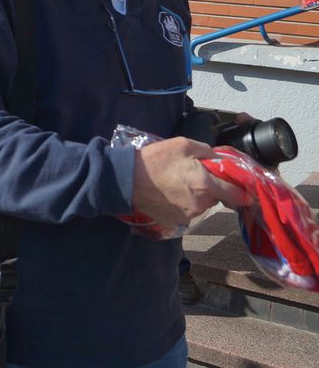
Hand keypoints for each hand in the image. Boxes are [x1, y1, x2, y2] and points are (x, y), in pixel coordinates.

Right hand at [132, 136, 250, 229]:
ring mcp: (187, 215)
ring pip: (200, 205)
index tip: (242, 188)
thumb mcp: (183, 144)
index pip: (238, 195)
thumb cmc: (154, 160)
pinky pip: (185, 212)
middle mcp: (200, 204)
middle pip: (216, 198)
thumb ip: (207, 151)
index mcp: (206, 184)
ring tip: (176, 184)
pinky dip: (180, 205)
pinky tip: (167, 194)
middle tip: (193, 176)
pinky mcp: (173, 222)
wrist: (125, 180)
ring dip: (195, 196)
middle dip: (210, 188)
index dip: (242, 191)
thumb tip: (219, 159)